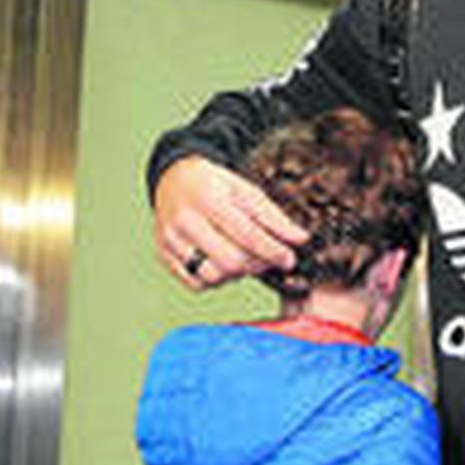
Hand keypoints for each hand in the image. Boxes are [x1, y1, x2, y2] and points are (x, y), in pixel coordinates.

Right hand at [153, 155, 307, 288]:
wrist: (173, 180)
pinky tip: (225, 264)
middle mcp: (184, 220)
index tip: (290, 259)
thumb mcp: (246, 191)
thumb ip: (273, 217)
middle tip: (269, 259)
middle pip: (230, 261)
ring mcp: (170, 240)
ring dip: (238, 274)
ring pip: (212, 276)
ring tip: (246, 259)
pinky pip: (196, 283)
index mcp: (207, 198)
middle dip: (257, 265)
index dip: (273, 251)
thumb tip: (301, 239)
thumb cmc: (215, 186)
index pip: (247, 235)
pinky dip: (217, 280)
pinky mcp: (164, 255)